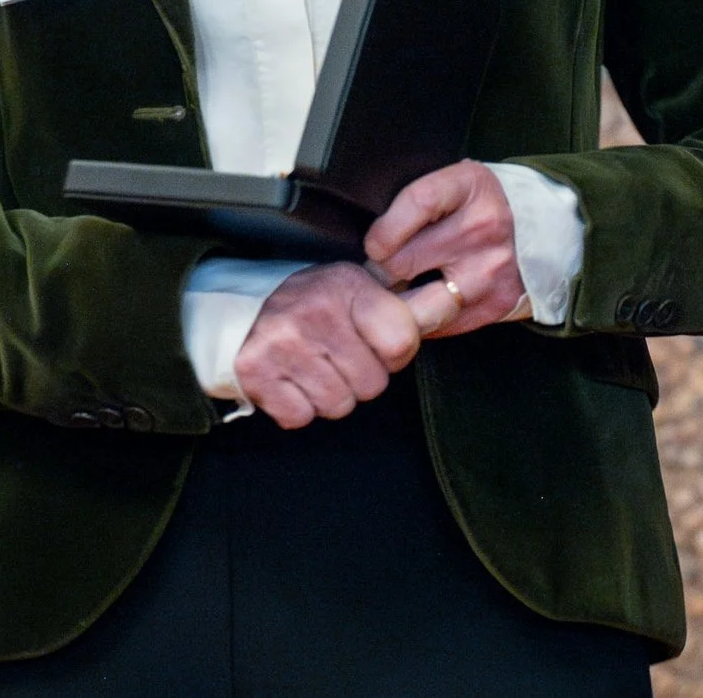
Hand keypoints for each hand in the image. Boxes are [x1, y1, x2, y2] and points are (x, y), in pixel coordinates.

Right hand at [233, 262, 421, 428]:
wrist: (247, 313)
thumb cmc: (319, 305)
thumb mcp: (364, 290)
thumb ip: (411, 305)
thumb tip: (455, 298)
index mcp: (347, 286)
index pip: (401, 342)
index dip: (396, 353)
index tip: (379, 342)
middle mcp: (312, 313)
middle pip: (372, 384)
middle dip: (363, 377)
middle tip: (341, 355)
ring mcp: (280, 345)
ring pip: (338, 405)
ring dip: (333, 394)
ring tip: (318, 366)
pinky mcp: (254, 374)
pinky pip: (301, 416)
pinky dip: (301, 406)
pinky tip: (294, 380)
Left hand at [365, 160, 529, 336]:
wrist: (545, 229)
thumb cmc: (480, 206)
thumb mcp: (455, 182)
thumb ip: (415, 201)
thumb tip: (362, 234)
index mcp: (470, 186)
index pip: (417, 203)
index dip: (384, 230)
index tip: (374, 243)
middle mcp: (484, 226)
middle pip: (403, 261)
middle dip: (383, 270)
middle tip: (383, 270)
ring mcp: (491, 269)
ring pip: (417, 301)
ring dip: (399, 300)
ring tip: (400, 291)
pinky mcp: (495, 303)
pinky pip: (439, 326)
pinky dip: (424, 320)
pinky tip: (426, 303)